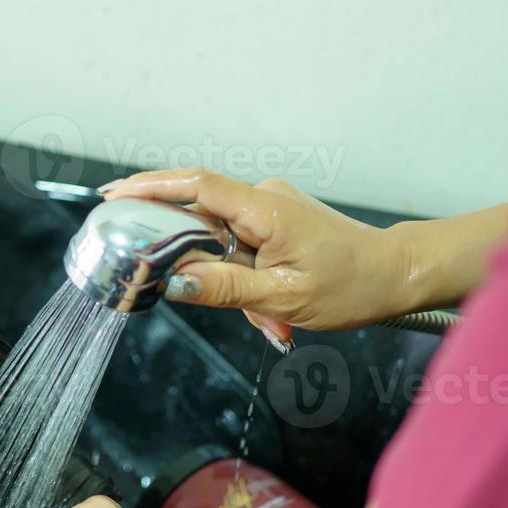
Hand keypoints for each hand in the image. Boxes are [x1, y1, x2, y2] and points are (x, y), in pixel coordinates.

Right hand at [101, 167, 415, 340]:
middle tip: (202, 300)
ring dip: (231, 285)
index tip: (112, 197)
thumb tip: (173, 282)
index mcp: (266, 210)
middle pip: (199, 221)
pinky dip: (245, 280)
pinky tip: (271, 310)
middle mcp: (264, 198)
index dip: (149, 187)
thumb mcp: (283, 298)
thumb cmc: (351, 286)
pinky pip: (238, 246)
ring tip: (269, 320)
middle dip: (196, 267)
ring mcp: (269, 207)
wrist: (395, 274)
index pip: (195, 187)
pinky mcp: (273, 221)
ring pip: (219, 242)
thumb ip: (224, 288)